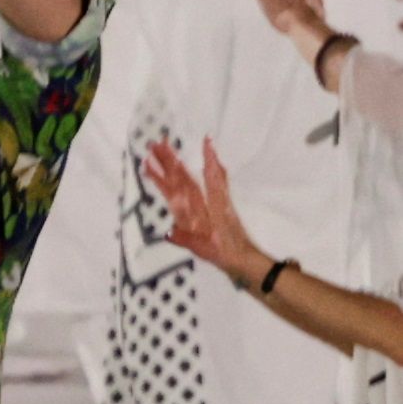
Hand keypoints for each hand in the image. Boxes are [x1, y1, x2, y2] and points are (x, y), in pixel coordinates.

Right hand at [142, 136, 270, 285]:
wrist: (245, 259)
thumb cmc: (226, 254)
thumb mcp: (206, 250)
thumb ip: (188, 240)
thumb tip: (168, 232)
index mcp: (207, 210)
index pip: (195, 185)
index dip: (188, 167)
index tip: (187, 147)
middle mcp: (210, 201)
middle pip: (188, 178)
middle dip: (173, 161)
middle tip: (158, 144)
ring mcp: (214, 202)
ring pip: (195, 179)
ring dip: (181, 164)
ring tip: (167, 150)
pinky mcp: (218, 205)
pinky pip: (214, 182)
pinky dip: (212, 169)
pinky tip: (211, 161)